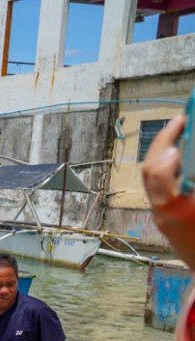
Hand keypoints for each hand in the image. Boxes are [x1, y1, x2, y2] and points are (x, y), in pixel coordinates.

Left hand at [141, 114, 194, 266]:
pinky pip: (159, 188)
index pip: (158, 173)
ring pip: (151, 179)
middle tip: (181, 120)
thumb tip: (190, 156)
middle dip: (164, 141)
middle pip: (150, 171)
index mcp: (177, 210)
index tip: (181, 125)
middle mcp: (163, 213)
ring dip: (164, 153)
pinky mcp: (163, 220)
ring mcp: (160, 217)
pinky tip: (182, 157)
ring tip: (181, 133)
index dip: (167, 146)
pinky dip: (167, 169)